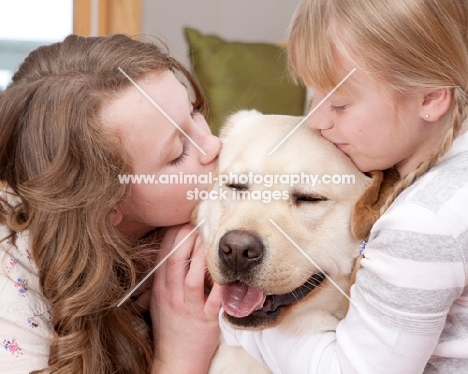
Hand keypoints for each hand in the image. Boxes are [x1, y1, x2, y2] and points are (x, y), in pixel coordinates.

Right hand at [150, 224, 220, 373]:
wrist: (176, 359)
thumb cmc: (170, 327)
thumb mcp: (159, 301)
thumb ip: (164, 278)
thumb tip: (171, 251)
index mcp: (160, 290)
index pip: (163, 257)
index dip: (171, 237)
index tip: (181, 222)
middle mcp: (172, 296)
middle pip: (176, 261)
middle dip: (186, 239)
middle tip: (197, 222)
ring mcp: (189, 307)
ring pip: (193, 277)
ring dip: (202, 255)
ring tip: (211, 237)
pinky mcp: (206, 319)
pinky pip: (214, 300)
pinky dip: (220, 285)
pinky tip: (227, 270)